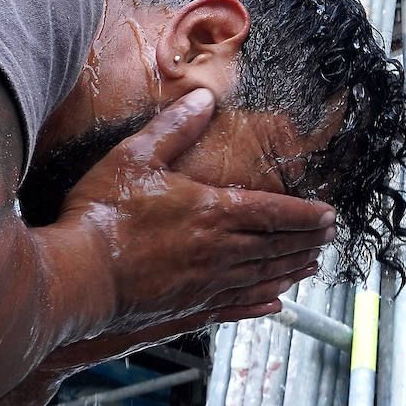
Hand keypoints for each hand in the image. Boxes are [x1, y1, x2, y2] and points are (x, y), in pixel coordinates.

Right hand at [34, 91, 334, 346]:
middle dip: (306, 242)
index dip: (305, 214)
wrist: (76, 277)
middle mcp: (218, 252)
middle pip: (275, 247)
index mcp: (212, 213)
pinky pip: (235, 307)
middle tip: (329, 239)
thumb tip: (204, 97)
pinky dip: (261, 304)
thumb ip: (174, 127)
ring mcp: (205, 284)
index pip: (274, 212)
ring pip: (262, 277)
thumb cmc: (102, 215)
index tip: (329, 215)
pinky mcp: (187, 308)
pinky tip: (274, 305)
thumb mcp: (136, 156)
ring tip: (311, 267)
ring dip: (291, 270)